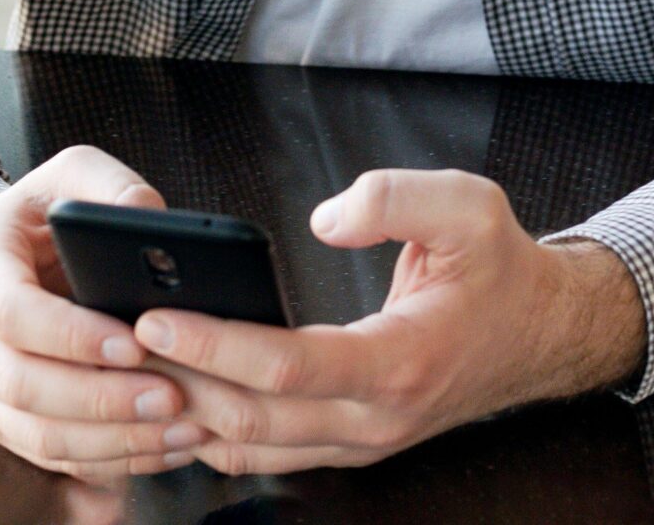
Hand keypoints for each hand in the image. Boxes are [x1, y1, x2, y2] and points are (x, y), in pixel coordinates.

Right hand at [0, 145, 204, 482]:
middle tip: (172, 394)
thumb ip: (109, 186)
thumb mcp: (64, 178)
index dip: (71, 334)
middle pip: (22, 385)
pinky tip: (164, 445)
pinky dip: (109, 459)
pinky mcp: (1, 423)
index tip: (134, 341)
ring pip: (36, 434)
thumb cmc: (31, 220)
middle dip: (100, 398)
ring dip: (111, 438)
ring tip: (181, 426)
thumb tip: (152, 219)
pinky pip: (51, 457)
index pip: (11, 312)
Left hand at [129, 169, 645, 475]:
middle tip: (112, 341)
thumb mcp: (471, 206)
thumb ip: (397, 198)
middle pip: (255, 420)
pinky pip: (266, 454)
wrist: (540, 335)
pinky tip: (172, 396)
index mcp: (402, 361)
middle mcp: (377, 419)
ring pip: (252, 449)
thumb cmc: (500, 269)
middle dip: (178, 381)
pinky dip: (212, 432)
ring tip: (124, 371)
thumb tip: (322, 219)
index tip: (155, 317)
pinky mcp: (348, 445)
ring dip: (186, 414)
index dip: (218, 345)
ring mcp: (361, 443)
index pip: (291, 367)